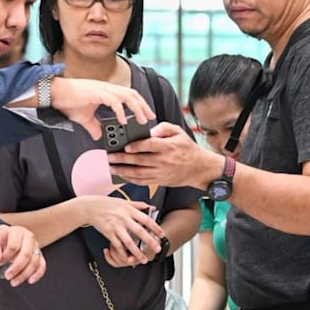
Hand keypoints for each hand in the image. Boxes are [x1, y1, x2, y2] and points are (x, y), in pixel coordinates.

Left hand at [0, 224, 45, 286]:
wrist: (6, 237)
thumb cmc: (2, 238)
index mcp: (18, 232)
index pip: (14, 246)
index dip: (6, 256)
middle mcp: (29, 238)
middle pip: (26, 254)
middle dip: (16, 268)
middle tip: (8, 276)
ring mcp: (36, 247)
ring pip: (34, 262)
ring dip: (25, 274)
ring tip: (14, 281)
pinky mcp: (39, 255)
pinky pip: (42, 265)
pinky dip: (37, 274)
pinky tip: (30, 280)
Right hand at [50, 78, 154, 140]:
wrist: (55, 94)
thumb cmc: (67, 102)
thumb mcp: (84, 118)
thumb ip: (93, 126)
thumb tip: (98, 136)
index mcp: (106, 92)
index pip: (128, 95)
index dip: (138, 104)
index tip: (145, 115)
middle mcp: (107, 88)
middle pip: (132, 94)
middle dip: (143, 106)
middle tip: (150, 118)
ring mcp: (103, 89)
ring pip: (127, 96)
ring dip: (137, 108)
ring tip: (142, 120)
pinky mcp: (98, 93)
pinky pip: (114, 101)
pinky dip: (121, 111)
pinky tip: (124, 120)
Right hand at [77, 195, 161, 264]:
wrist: (91, 207)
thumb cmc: (108, 204)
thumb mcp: (125, 201)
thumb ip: (139, 205)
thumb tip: (152, 207)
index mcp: (129, 210)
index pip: (146, 219)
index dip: (155, 227)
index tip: (162, 235)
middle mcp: (124, 218)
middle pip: (139, 231)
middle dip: (149, 241)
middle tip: (157, 249)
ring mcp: (116, 226)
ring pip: (128, 242)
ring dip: (137, 252)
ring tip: (143, 259)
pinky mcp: (108, 233)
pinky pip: (117, 245)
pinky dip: (123, 253)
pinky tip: (128, 258)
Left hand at [109, 123, 223, 189]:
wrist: (199, 168)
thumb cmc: (187, 148)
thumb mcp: (179, 132)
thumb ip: (163, 127)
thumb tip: (149, 130)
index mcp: (168, 147)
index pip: (150, 146)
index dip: (136, 146)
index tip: (125, 146)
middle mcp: (164, 161)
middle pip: (140, 160)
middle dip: (123, 159)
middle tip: (110, 156)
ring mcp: (161, 172)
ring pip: (139, 173)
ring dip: (123, 171)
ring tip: (112, 167)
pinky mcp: (160, 181)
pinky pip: (142, 181)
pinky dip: (131, 179)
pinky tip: (122, 175)